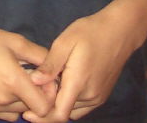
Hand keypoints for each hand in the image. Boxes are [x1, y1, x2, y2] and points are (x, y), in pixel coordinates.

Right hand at [0, 16, 54, 121]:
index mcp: (13, 81)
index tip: (45, 79)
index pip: (45, 106)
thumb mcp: (13, 40)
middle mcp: (3, 99)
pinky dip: (10, 105)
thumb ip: (40, 55)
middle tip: (30, 75)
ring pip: (19, 112)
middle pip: (33, 109)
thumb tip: (56, 66)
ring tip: (14, 79)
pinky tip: (3, 85)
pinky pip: (6, 114)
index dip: (50, 94)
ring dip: (23, 100)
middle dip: (37, 94)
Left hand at [24, 7, 138, 122]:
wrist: (120, 31)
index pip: (60, 114)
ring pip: (73, 111)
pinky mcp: (102, 95)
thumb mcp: (64, 43)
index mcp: (78, 84)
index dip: (42, 117)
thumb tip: (33, 81)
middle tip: (31, 96)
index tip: (26, 113)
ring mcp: (98, 97)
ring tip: (44, 90)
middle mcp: (90, 96)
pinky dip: (69, 102)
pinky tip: (60, 87)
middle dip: (47, 108)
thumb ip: (50, 65)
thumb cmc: (90, 32)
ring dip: (59, 105)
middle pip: (64, 112)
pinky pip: (82, 106)